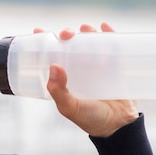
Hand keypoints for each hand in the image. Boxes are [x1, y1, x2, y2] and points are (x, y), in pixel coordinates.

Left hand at [34, 23, 138, 137]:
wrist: (118, 127)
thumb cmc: (90, 119)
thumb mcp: (70, 107)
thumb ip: (59, 91)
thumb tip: (54, 67)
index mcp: (65, 77)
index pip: (53, 56)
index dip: (45, 43)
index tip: (37, 30)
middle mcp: (80, 69)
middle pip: (72, 45)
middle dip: (67, 35)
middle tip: (67, 34)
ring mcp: (98, 66)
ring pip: (91, 42)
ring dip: (87, 32)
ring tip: (86, 29)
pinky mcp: (116, 66)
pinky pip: (113, 46)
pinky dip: (109, 34)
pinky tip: (104, 27)